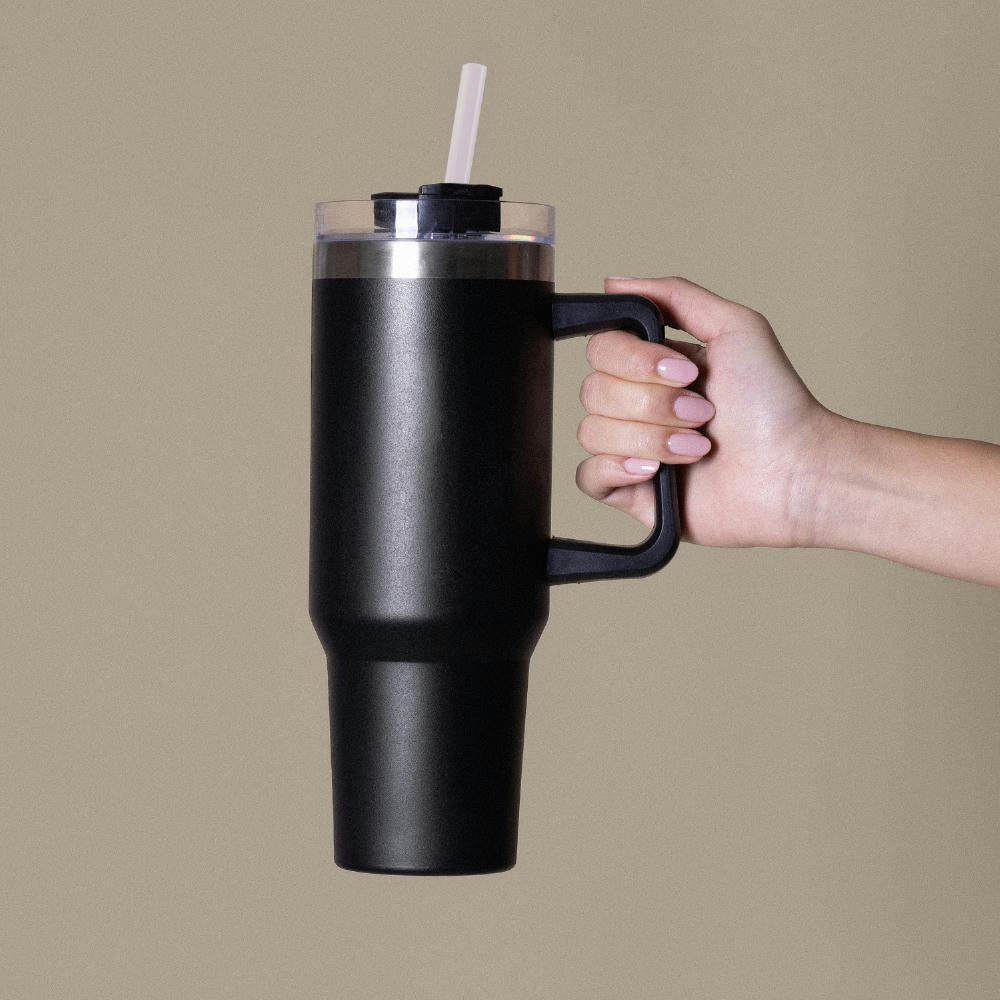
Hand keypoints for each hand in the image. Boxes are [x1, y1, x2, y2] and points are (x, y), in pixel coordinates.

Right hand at [577, 276, 832, 548]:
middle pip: (592, 390)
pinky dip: (618, 469)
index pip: (601, 348)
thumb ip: (675, 296)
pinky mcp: (630, 491)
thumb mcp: (736, 327)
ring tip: (697, 448)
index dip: (633, 360)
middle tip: (702, 413)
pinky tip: (656, 473)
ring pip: (593, 432)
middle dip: (652, 403)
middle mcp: (639, 405)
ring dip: (651, 438)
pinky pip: (589, 476)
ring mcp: (632, 448)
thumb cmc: (777, 405)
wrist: (793, 472)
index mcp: (655, 367)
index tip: (684, 371)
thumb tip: (615, 281)